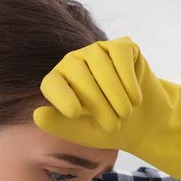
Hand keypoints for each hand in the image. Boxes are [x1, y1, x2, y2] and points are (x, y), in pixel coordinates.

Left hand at [33, 36, 180, 180]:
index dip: (61, 94)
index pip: (52, 81)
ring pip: (100, 63)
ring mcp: (98, 51)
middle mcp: (75, 60)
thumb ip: (60, 125)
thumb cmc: (110, 129)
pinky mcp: (122, 47)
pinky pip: (120, 55)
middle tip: (112, 124)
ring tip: (125, 113)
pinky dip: (128, 79)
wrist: (144, 124)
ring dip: (115, 93)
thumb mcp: (84, 133)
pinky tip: (135, 97)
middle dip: (97, 102)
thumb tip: (36, 113)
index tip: (76, 113)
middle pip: (77, 72)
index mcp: (60, 81)